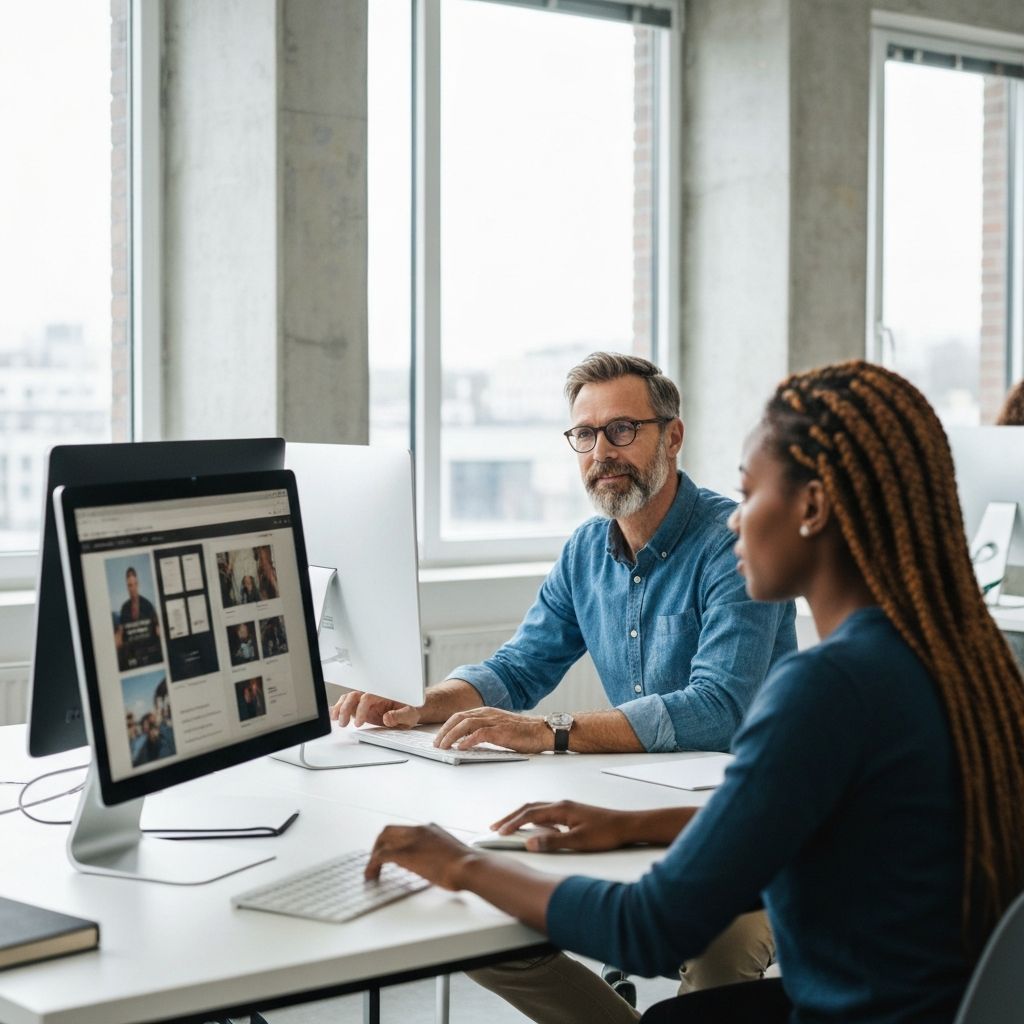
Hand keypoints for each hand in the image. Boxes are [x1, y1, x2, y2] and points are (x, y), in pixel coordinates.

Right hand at [331, 690, 420, 728]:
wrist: (410, 710)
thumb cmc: (410, 710)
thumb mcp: (410, 714)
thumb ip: (400, 715)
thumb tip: (387, 718)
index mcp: (384, 694)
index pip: (368, 697)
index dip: (362, 709)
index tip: (359, 723)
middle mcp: (373, 695)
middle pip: (354, 695)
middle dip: (346, 708)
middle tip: (343, 723)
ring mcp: (366, 702)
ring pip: (349, 699)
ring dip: (340, 708)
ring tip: (335, 720)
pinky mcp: (361, 708)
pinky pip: (348, 705)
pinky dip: (339, 709)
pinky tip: (333, 715)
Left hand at [365, 823, 476, 889]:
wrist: (468, 866)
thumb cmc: (465, 864)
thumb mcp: (449, 853)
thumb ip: (437, 853)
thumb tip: (432, 865)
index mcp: (430, 829)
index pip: (404, 830)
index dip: (392, 842)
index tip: (389, 853)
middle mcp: (419, 830)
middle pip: (388, 832)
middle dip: (378, 846)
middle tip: (374, 862)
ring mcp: (411, 841)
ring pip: (382, 841)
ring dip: (373, 856)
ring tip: (371, 871)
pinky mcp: (406, 854)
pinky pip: (381, 856)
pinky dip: (372, 865)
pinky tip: (371, 875)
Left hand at [434, 707, 550, 753]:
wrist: (542, 731)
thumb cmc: (522, 732)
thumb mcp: (498, 728)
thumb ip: (482, 730)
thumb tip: (464, 741)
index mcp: (486, 712)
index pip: (460, 716)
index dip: (446, 726)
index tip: (438, 738)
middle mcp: (487, 713)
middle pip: (459, 718)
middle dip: (444, 731)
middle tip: (436, 744)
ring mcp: (494, 721)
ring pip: (466, 724)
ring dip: (451, 736)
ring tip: (444, 746)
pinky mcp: (501, 731)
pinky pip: (480, 733)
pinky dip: (468, 740)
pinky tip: (461, 747)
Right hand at [490, 800, 633, 851]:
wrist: (626, 826)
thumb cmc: (606, 833)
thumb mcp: (578, 841)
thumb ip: (552, 842)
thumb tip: (529, 843)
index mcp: (561, 809)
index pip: (530, 815)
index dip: (512, 824)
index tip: (498, 832)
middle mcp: (561, 805)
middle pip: (529, 808)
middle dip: (510, 817)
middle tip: (494, 826)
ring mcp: (567, 808)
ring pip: (537, 809)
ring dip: (521, 817)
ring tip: (508, 826)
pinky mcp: (572, 814)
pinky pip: (546, 814)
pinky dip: (533, 819)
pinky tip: (534, 829)